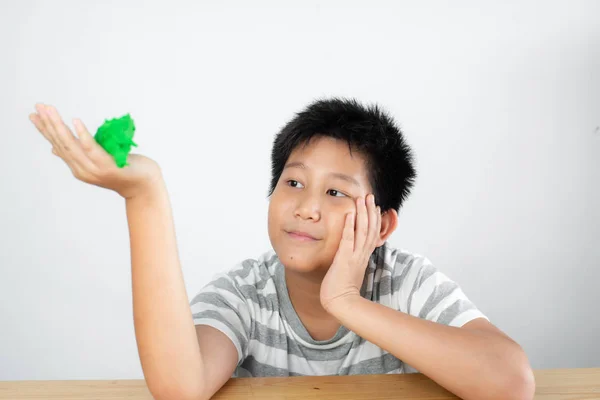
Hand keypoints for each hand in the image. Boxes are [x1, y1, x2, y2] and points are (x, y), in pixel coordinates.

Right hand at [29, 103, 161, 198]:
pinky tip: (74, 121)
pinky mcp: (107, 166)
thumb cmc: (123, 170)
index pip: (57, 145)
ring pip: (71, 145)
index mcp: (78, 167)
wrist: (144, 186)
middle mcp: (82, 170)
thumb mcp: (97, 161)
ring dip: (59, 126)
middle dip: (48, 124)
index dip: (45, 130)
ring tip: (50, 110)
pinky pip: (91, 148)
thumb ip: (79, 154)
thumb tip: (55, 148)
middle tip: (38, 106)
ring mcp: (94, 169)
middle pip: (61, 144)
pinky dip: (82, 134)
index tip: (33, 114)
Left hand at [320, 194, 381, 311]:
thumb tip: (349, 257)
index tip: (375, 208)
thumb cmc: (341, 291)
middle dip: (371, 212)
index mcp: (363, 257)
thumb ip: (352, 262)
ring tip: (362, 199)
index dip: (375, 220)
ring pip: (362, 231)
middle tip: (370, 196)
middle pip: (371, 229)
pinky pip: (348, 238)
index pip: (373, 235)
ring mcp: (354, 256)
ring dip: (362, 213)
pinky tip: (350, 213)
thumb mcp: (350, 272)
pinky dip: (350, 225)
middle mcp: (361, 255)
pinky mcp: (344, 258)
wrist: (340, 303)